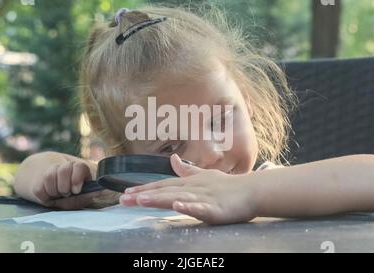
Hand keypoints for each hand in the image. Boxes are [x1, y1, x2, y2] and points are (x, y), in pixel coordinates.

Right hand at [31, 161, 102, 209]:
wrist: (54, 191)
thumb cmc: (73, 196)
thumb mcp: (83, 195)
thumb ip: (91, 193)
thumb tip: (103, 191)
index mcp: (80, 169)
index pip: (79, 166)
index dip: (77, 178)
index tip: (76, 190)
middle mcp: (66, 167)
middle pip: (64, 170)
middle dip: (65, 186)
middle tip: (67, 193)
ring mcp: (51, 172)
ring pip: (50, 177)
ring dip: (55, 190)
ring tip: (59, 194)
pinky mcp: (37, 182)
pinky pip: (40, 188)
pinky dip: (46, 196)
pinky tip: (50, 196)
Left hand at [119, 154, 257, 223]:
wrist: (251, 190)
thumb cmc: (228, 185)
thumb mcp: (204, 176)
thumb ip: (187, 170)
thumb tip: (174, 159)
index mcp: (188, 183)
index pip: (162, 186)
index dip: (143, 189)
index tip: (126, 192)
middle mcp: (192, 189)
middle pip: (164, 192)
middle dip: (142, 195)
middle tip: (122, 199)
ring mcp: (203, 198)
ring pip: (177, 197)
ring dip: (159, 198)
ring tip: (141, 200)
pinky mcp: (215, 208)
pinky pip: (201, 207)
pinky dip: (189, 206)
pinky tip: (179, 205)